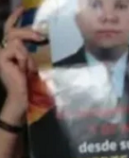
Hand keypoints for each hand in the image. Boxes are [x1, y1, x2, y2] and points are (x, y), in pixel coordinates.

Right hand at [0, 7, 42, 123]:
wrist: (22, 95)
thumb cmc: (29, 81)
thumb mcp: (30, 61)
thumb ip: (29, 49)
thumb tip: (39, 35)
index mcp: (9, 49)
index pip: (10, 29)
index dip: (15, 18)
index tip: (22, 9)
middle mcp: (2, 48)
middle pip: (13, 31)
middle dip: (28, 31)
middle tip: (42, 37)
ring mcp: (1, 52)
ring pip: (17, 41)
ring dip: (28, 55)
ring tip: (29, 68)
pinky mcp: (2, 57)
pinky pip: (18, 50)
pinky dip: (25, 58)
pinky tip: (25, 69)